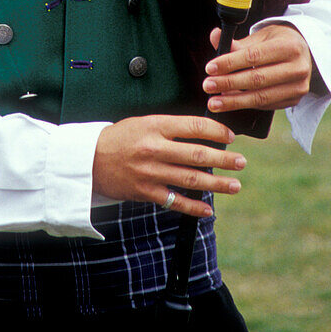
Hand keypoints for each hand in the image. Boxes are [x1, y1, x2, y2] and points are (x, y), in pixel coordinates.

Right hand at [92, 113, 246, 217]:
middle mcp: (154, 149)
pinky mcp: (145, 192)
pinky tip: (208, 209)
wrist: (89, 160)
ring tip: (235, 185)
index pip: (193, 126)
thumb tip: (202, 133)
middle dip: (224, 159)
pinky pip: (175, 201)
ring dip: (216, 184)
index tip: (230, 136)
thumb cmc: (119, 138)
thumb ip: (170, 127)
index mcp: (155, 126)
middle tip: (241, 162)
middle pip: (197, 154)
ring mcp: (150, 172)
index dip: (216, 131)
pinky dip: (193, 206)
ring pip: (190, 179)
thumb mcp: (144, 122)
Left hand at [203, 24, 312, 112]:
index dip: (230, 63)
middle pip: (257, 79)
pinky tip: (229, 103)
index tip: (210, 68)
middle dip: (229, 84)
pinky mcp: (294, 101)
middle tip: (207, 86)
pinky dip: (245, 105)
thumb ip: (238, 42)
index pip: (254, 56)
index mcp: (289, 46)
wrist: (304, 54)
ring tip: (214, 102)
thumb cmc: (278, 42)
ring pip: (261, 97)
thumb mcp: (261, 36)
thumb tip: (214, 36)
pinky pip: (265, 105)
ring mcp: (298, 87)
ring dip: (234, 101)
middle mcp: (297, 68)